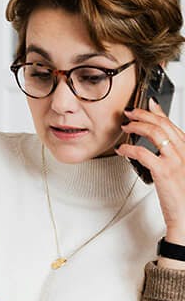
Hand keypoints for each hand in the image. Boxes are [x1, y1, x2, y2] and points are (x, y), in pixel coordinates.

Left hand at [117, 99, 184, 242]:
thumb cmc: (182, 196)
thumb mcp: (179, 170)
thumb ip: (170, 155)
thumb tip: (154, 145)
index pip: (173, 125)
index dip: (158, 112)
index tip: (148, 104)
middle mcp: (184, 153)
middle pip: (163, 125)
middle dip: (144, 114)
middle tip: (130, 112)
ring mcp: (175, 161)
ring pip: (155, 133)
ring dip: (137, 126)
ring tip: (125, 127)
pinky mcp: (164, 172)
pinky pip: (143, 153)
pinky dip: (129, 148)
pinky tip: (122, 149)